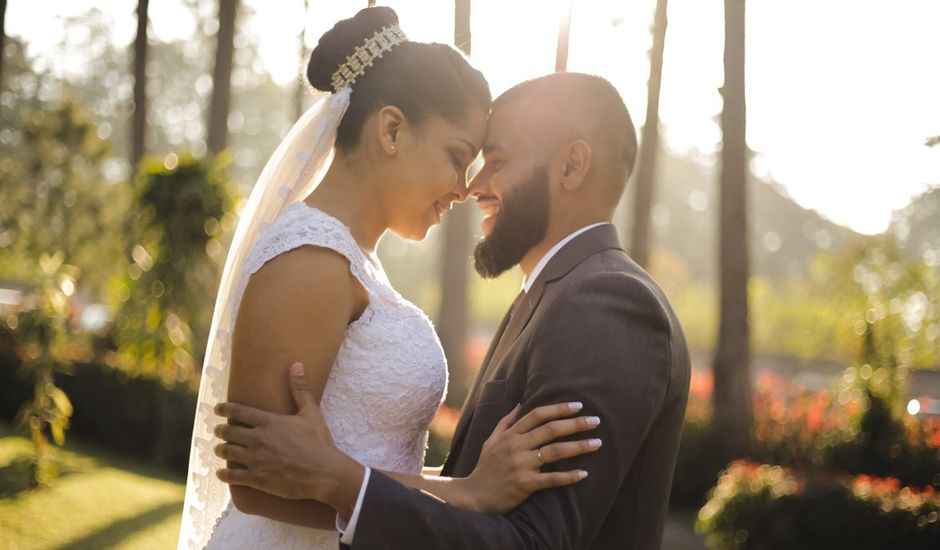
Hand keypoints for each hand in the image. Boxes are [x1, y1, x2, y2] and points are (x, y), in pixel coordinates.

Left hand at [213, 363, 363, 513]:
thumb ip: (300, 389)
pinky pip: (231, 475)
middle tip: (219, 430)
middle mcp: (257, 439)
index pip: (238, 411)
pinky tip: (222, 473)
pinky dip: (224, 474)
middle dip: (221, 430)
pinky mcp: (256, 478)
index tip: (218, 409)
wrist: (324, 473)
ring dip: (220, 449)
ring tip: (219, 449)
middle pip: (228, 431)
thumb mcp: (311, 413)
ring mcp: (255, 459)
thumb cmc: (318, 442)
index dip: (224, 409)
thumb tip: (296, 365)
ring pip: (226, 452)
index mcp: (268, 421)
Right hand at [463, 402, 601, 512]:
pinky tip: (584, 474)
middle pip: (551, 430)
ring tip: (597, 443)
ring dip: (579, 447)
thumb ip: (506, 422)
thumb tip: (520, 404)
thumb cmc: (485, 467)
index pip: (537, 415)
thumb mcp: (491, 440)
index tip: (578, 405)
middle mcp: (516, 446)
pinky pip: (552, 479)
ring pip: (555, 451)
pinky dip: (569, 476)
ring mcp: (521, 465)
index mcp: (510, 435)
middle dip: (575, 424)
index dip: (559, 408)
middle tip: (596, 421)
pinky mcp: (525, 484)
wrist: (474, 496)